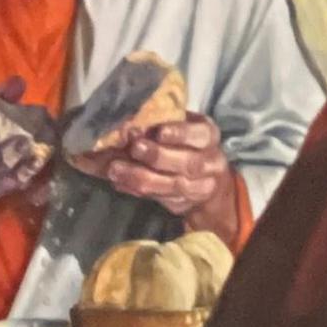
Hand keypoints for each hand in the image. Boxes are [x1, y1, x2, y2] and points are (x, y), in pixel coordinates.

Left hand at [74, 114, 237, 234]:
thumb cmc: (184, 141)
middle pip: (188, 163)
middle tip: (135, 148)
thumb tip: (128, 124)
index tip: (160, 132)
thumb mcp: (178, 126)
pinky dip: (136, 189)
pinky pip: (159, 197)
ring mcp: (199, 186)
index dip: (181, 133)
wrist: (205, 177)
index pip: (200, 135)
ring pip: (173, 185)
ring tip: (116, 169)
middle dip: (159, 156)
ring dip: (141, 177)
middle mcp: (210, 162)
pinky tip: (120, 182)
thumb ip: (158, 124)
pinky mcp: (183, 203)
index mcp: (208, 136)